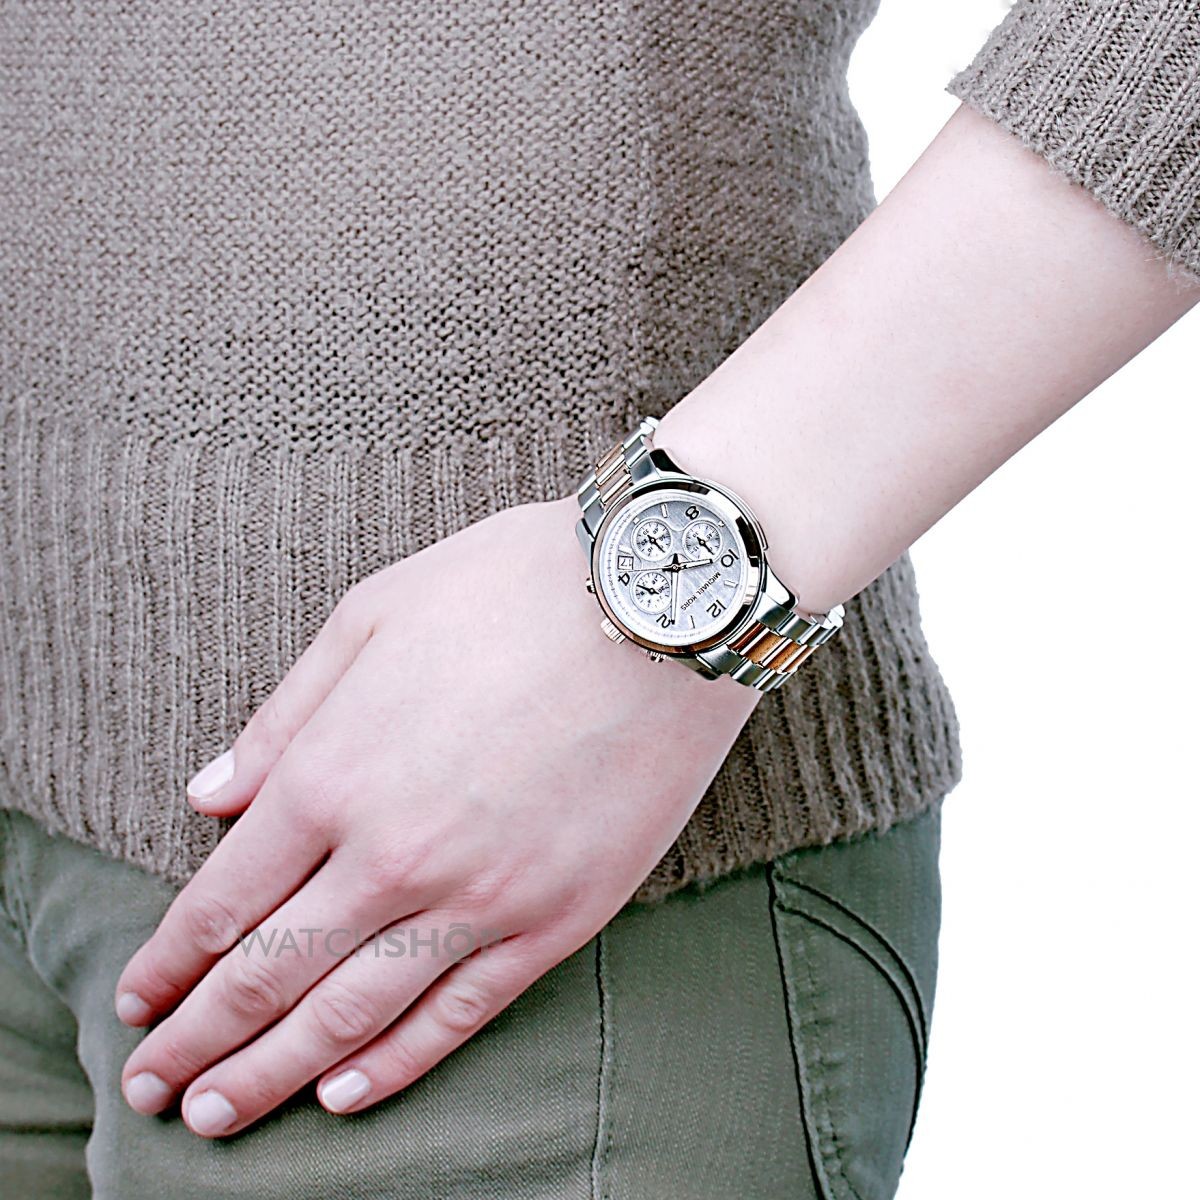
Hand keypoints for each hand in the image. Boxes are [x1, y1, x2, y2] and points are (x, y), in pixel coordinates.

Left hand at [114, 495, 757, 1136]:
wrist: (659, 607)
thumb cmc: (513, 589)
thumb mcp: (375, 614)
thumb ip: (287, 716)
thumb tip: (210, 796)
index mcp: (335, 772)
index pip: (224, 899)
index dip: (169, 963)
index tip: (136, 1002)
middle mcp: (393, 854)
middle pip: (270, 974)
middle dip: (196, 1040)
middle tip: (149, 1092)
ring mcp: (480, 897)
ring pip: (353, 1014)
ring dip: (272, 1074)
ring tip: (215, 1116)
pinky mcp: (558, 918)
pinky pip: (461, 1013)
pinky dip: (396, 1065)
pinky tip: (344, 1095)